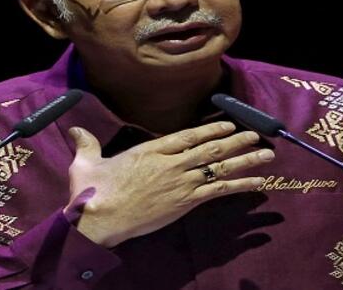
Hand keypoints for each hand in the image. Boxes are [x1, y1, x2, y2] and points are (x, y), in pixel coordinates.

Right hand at [64, 121, 274, 247]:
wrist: (99, 218)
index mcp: (151, 150)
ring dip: (246, 159)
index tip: (228, 123)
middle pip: (211, 147)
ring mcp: (181, 181)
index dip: (211, 128)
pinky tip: (259, 183)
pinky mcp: (186, 201)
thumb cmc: (91, 192)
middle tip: (258, 134)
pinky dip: (241, 185)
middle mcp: (172, 162)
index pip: (188, 135)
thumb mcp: (85, 163)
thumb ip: (86, 143)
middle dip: (237, 140)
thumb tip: (75, 129)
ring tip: (267, 153)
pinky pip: (220, 190)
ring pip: (220, 166)